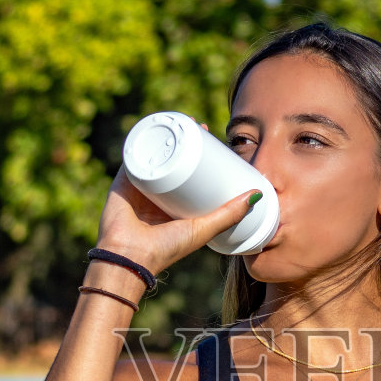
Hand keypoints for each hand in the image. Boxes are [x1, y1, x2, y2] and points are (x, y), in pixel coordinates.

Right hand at [96, 125, 260, 273]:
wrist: (129, 258)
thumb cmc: (166, 250)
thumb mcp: (203, 229)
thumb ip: (229, 215)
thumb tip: (258, 195)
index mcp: (174, 208)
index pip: (191, 175)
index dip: (203, 157)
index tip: (216, 142)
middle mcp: (157, 196)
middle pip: (174, 161)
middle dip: (186, 142)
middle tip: (201, 127)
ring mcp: (139, 187)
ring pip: (154, 155)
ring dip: (166, 137)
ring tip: (181, 122)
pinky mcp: (123, 181)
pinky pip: (133, 156)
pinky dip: (141, 140)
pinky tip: (154, 126)